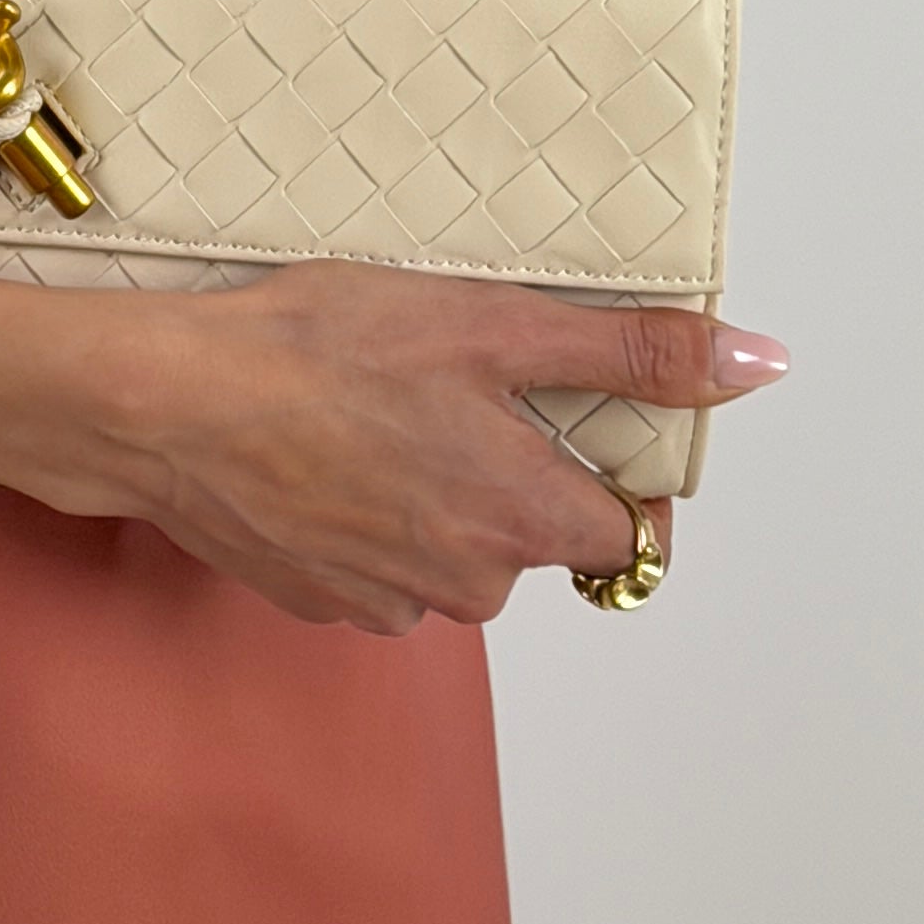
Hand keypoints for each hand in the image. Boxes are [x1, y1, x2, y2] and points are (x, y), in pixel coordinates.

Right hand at [27, 268, 789, 630]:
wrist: (165, 404)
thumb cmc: (319, 349)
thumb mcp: (493, 321)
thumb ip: (632, 351)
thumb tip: (758, 363)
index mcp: (524, 520)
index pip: (622, 533)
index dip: (601, 468)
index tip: (553, 413)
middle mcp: (469, 583)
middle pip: (531, 538)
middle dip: (503, 470)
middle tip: (438, 384)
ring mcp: (388, 602)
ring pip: (452, 549)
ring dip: (430, 490)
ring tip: (365, 409)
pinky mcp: (319, 599)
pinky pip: (378, 561)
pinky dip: (363, 511)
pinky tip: (318, 451)